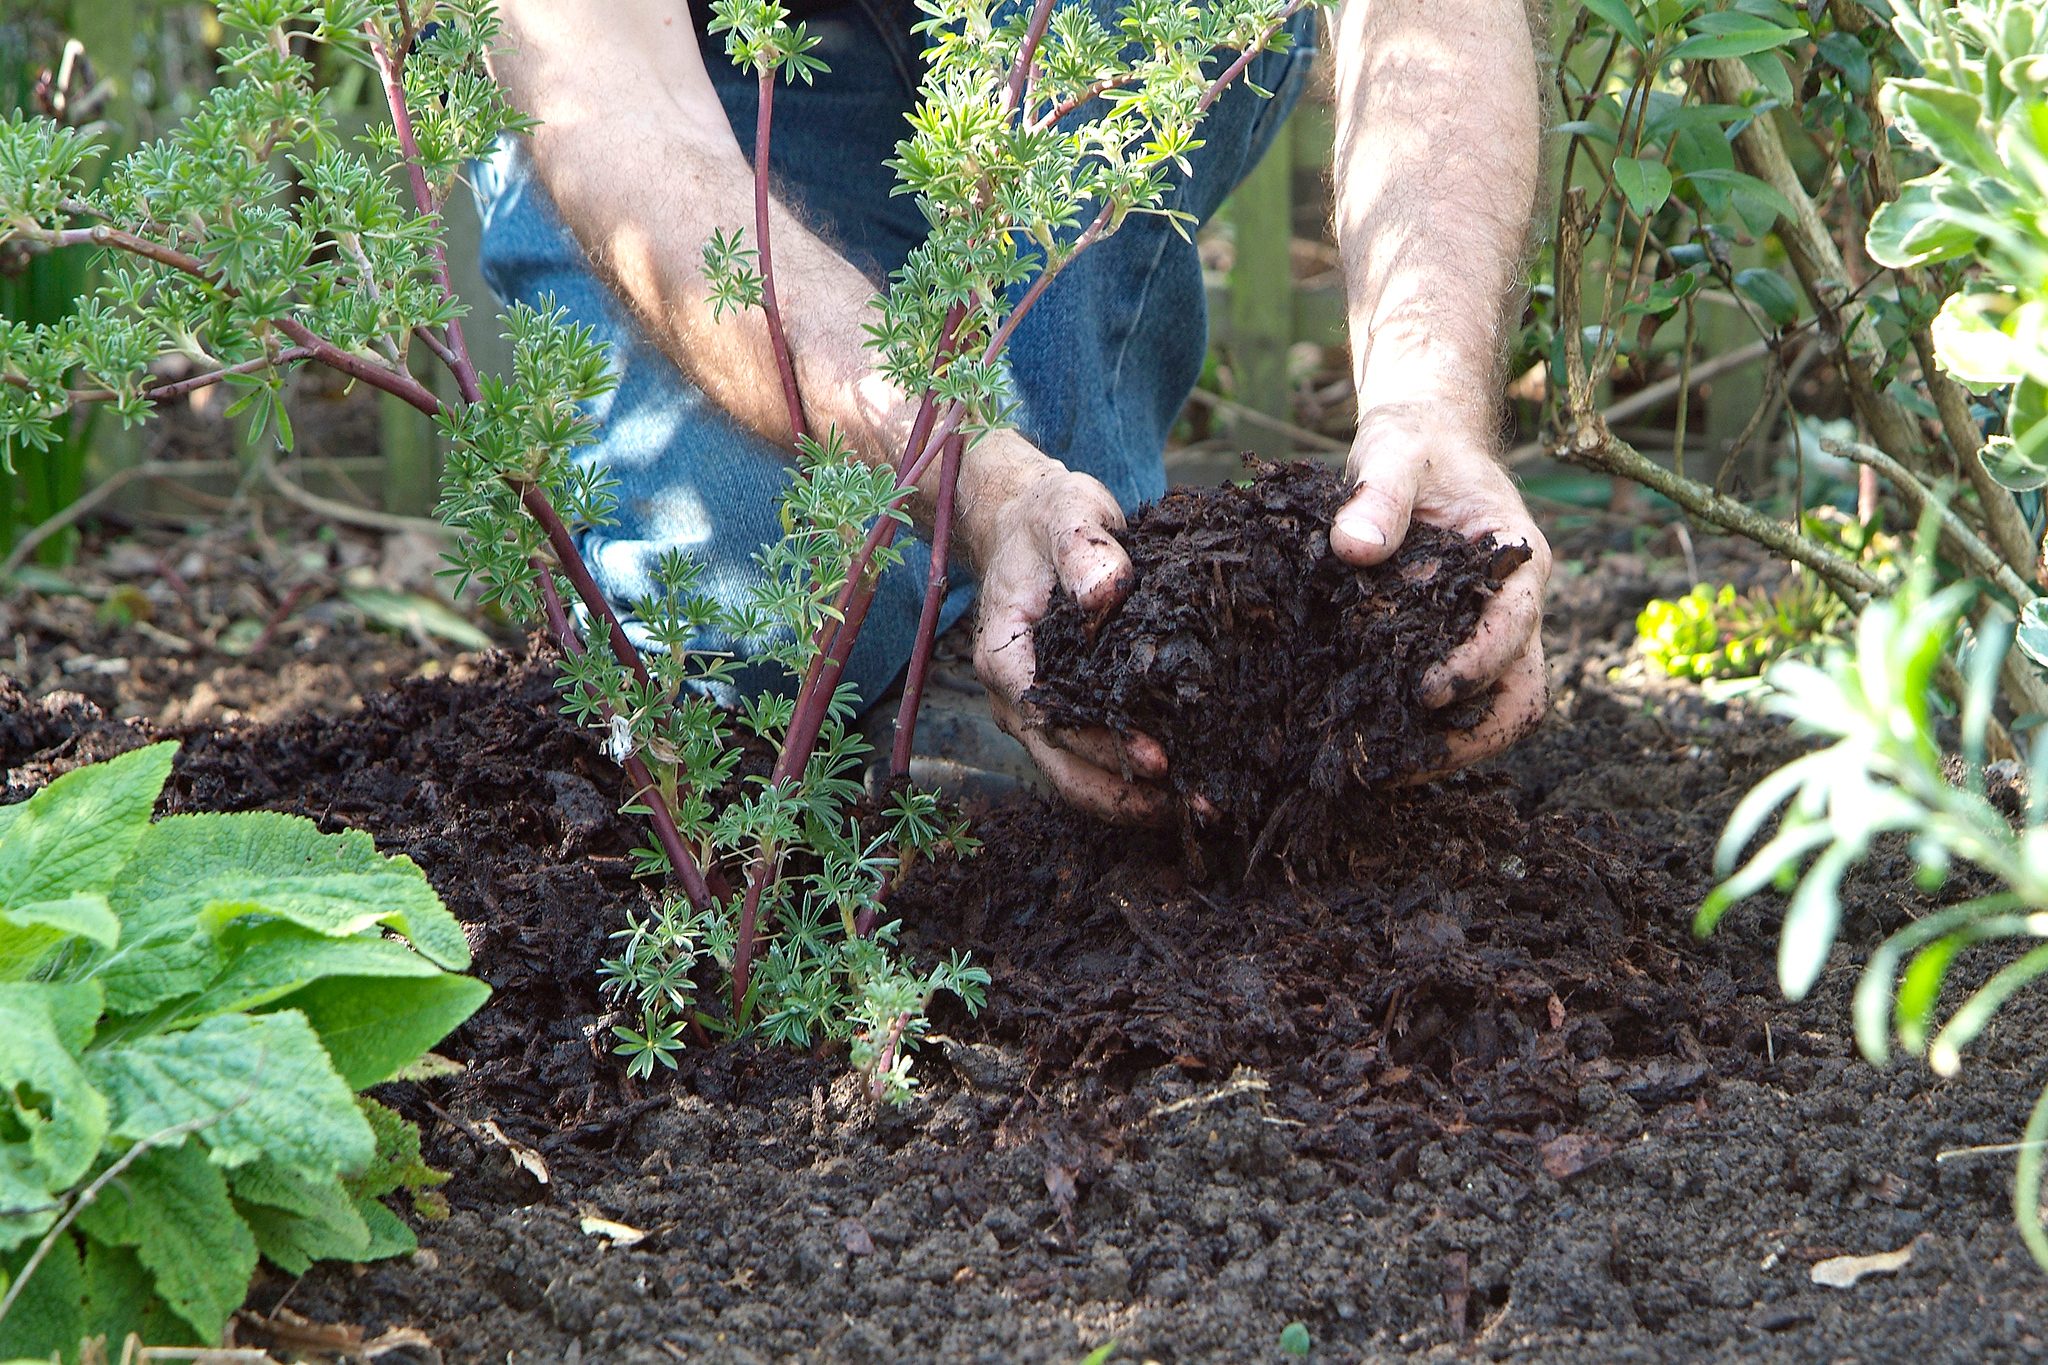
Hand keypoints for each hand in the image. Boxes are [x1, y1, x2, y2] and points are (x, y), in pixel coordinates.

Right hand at [962, 458, 1173, 823]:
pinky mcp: (1058, 712)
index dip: (1096, 743)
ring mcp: (1030, 710)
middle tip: (1190, 805)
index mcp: (1003, 652)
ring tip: (1192, 809)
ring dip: (1126, 800)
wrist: (1027, 524)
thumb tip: (1106, 596)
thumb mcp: (1067, 511)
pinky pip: (1083, 760)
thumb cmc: (1049, 518)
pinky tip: (1176, 789)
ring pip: (1070, 774)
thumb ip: (1084, 549)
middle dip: (1120, 792)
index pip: (1045, 714)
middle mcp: (1011, 693)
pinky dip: (1125, 781)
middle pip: (1057, 763)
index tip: (1156, 759)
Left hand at [1330, 406, 1550, 773]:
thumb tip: (1352, 549)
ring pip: (1497, 709)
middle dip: (1474, 737)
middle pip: (1523, 694)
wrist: (1421, 444)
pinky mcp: (1453, 645)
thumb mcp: (1394, 453)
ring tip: (1382, 769)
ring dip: (1451, 745)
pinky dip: (1425, 730)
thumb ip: (1376, 496)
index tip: (1425, 694)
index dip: (1476, 666)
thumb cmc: (1416, 445)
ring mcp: (1488, 632)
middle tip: (1404, 762)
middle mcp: (1514, 607)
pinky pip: (1458, 703)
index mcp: (1517, 561)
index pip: (1513, 630)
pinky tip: (1371, 743)